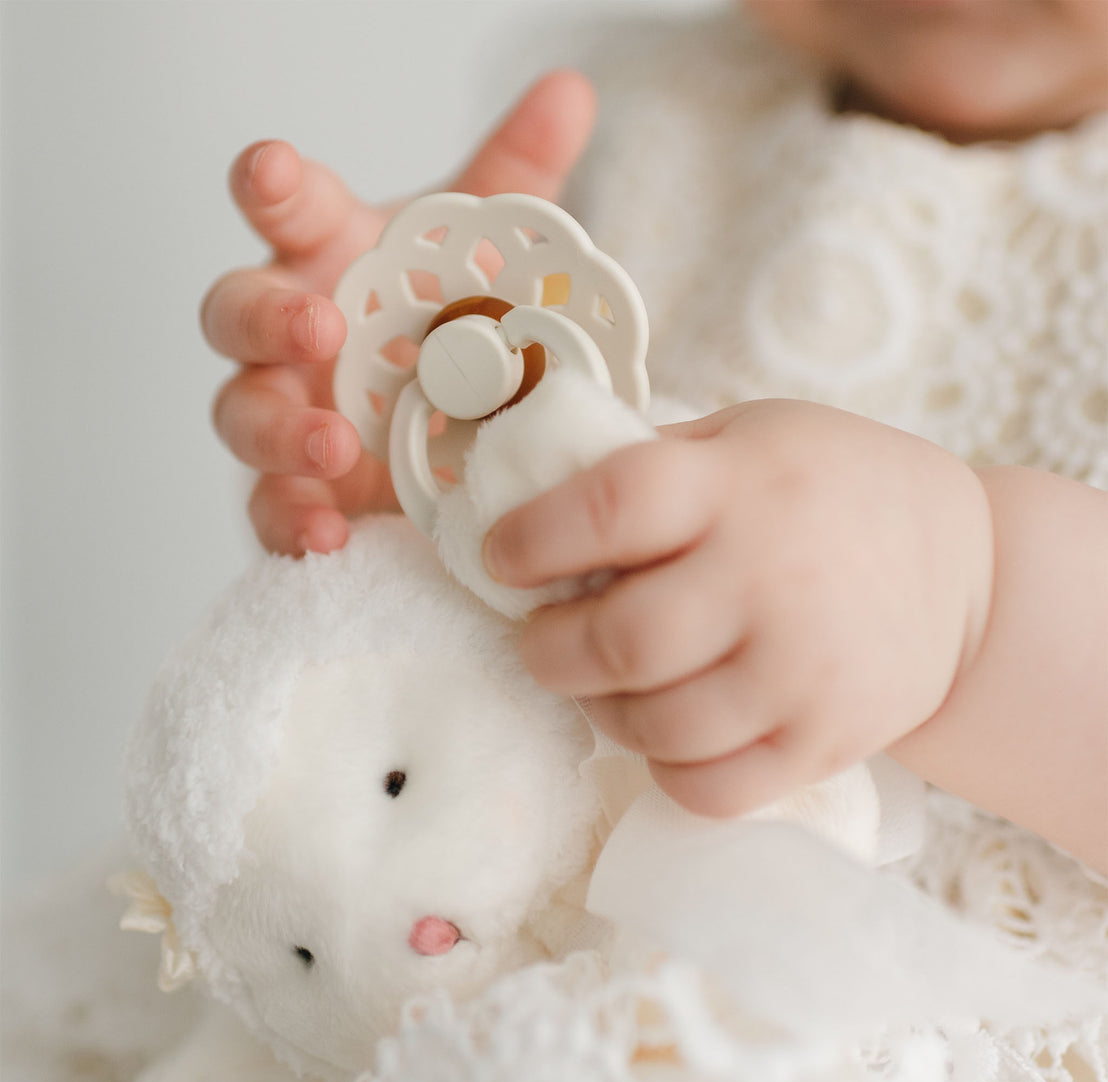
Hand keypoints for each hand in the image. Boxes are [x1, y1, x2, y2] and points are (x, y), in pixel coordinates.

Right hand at [202, 70, 596, 553]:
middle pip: (238, 312)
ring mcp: (287, 413)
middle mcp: (291, 335)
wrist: (454, 424)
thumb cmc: (447, 324)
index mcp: (328, 258)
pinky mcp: (299, 490)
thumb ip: (516, 178)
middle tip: (320, 327)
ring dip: (279, 429)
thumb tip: (570, 93)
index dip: (272, 186)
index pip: (286, 209)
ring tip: (336, 446)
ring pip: (241, 415)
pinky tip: (329, 537)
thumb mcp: (485, 253)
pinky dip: (291, 522)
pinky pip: (270, 509)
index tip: (275, 173)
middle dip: (267, 317)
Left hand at [482, 400, 993, 816]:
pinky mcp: (823, 743)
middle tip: (541, 640)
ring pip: (655, 724)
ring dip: (601, 709)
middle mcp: (770, 579)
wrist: (963, 573)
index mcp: (740, 487)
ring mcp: (801, 671)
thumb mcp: (748, 435)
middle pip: (621, 639)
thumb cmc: (831, 489)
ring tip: (601, 684)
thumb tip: (540, 500)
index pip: (610, 509)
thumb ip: (654, 462)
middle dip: (549, 649)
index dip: (533, 538)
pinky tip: (663, 730)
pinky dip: (662, 767)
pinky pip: (708, 788)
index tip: (501, 557)